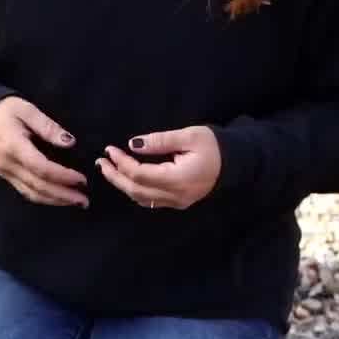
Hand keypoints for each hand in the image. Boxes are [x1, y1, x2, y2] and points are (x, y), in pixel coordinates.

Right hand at [0, 97, 88, 207]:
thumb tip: (70, 142)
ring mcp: (5, 172)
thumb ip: (48, 127)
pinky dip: (44, 197)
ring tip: (76, 202)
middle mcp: (8, 164)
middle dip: (63, 195)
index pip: (41, 168)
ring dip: (55, 201)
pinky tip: (58, 198)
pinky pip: (25, 191)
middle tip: (84, 200)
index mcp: (14, 146)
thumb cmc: (4, 110)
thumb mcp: (27, 110)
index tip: (81, 179)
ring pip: (31, 193)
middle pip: (38, 186)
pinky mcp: (6, 176)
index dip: (63, 176)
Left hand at [97, 127, 220, 209]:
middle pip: (136, 190)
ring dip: (122, 184)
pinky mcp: (178, 202)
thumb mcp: (189, 136)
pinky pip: (150, 200)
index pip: (140, 175)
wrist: (236, 163)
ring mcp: (177, 202)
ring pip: (141, 198)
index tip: (110, 149)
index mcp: (178, 179)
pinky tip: (126, 179)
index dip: (121, 163)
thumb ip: (160, 141)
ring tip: (108, 169)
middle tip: (102, 161)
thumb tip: (133, 144)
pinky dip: (134, 190)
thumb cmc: (214, 146)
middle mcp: (175, 195)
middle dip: (115, 176)